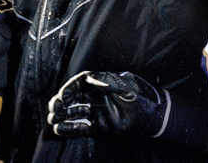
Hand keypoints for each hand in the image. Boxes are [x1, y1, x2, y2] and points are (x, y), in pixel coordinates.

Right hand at [47, 71, 169, 137]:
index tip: (63, 94)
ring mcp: (96, 113)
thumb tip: (91, 78)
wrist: (153, 116)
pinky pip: (80, 128)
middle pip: (73, 98)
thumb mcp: (127, 86)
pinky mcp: (98, 127)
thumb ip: (109, 82)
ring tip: (54, 119)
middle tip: (55, 108)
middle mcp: (95, 98)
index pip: (80, 83)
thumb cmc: (142, 97)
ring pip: (74, 114)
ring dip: (62, 116)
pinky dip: (70, 129)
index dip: (70, 88)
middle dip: (62, 102)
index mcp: (101, 84)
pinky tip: (60, 129)